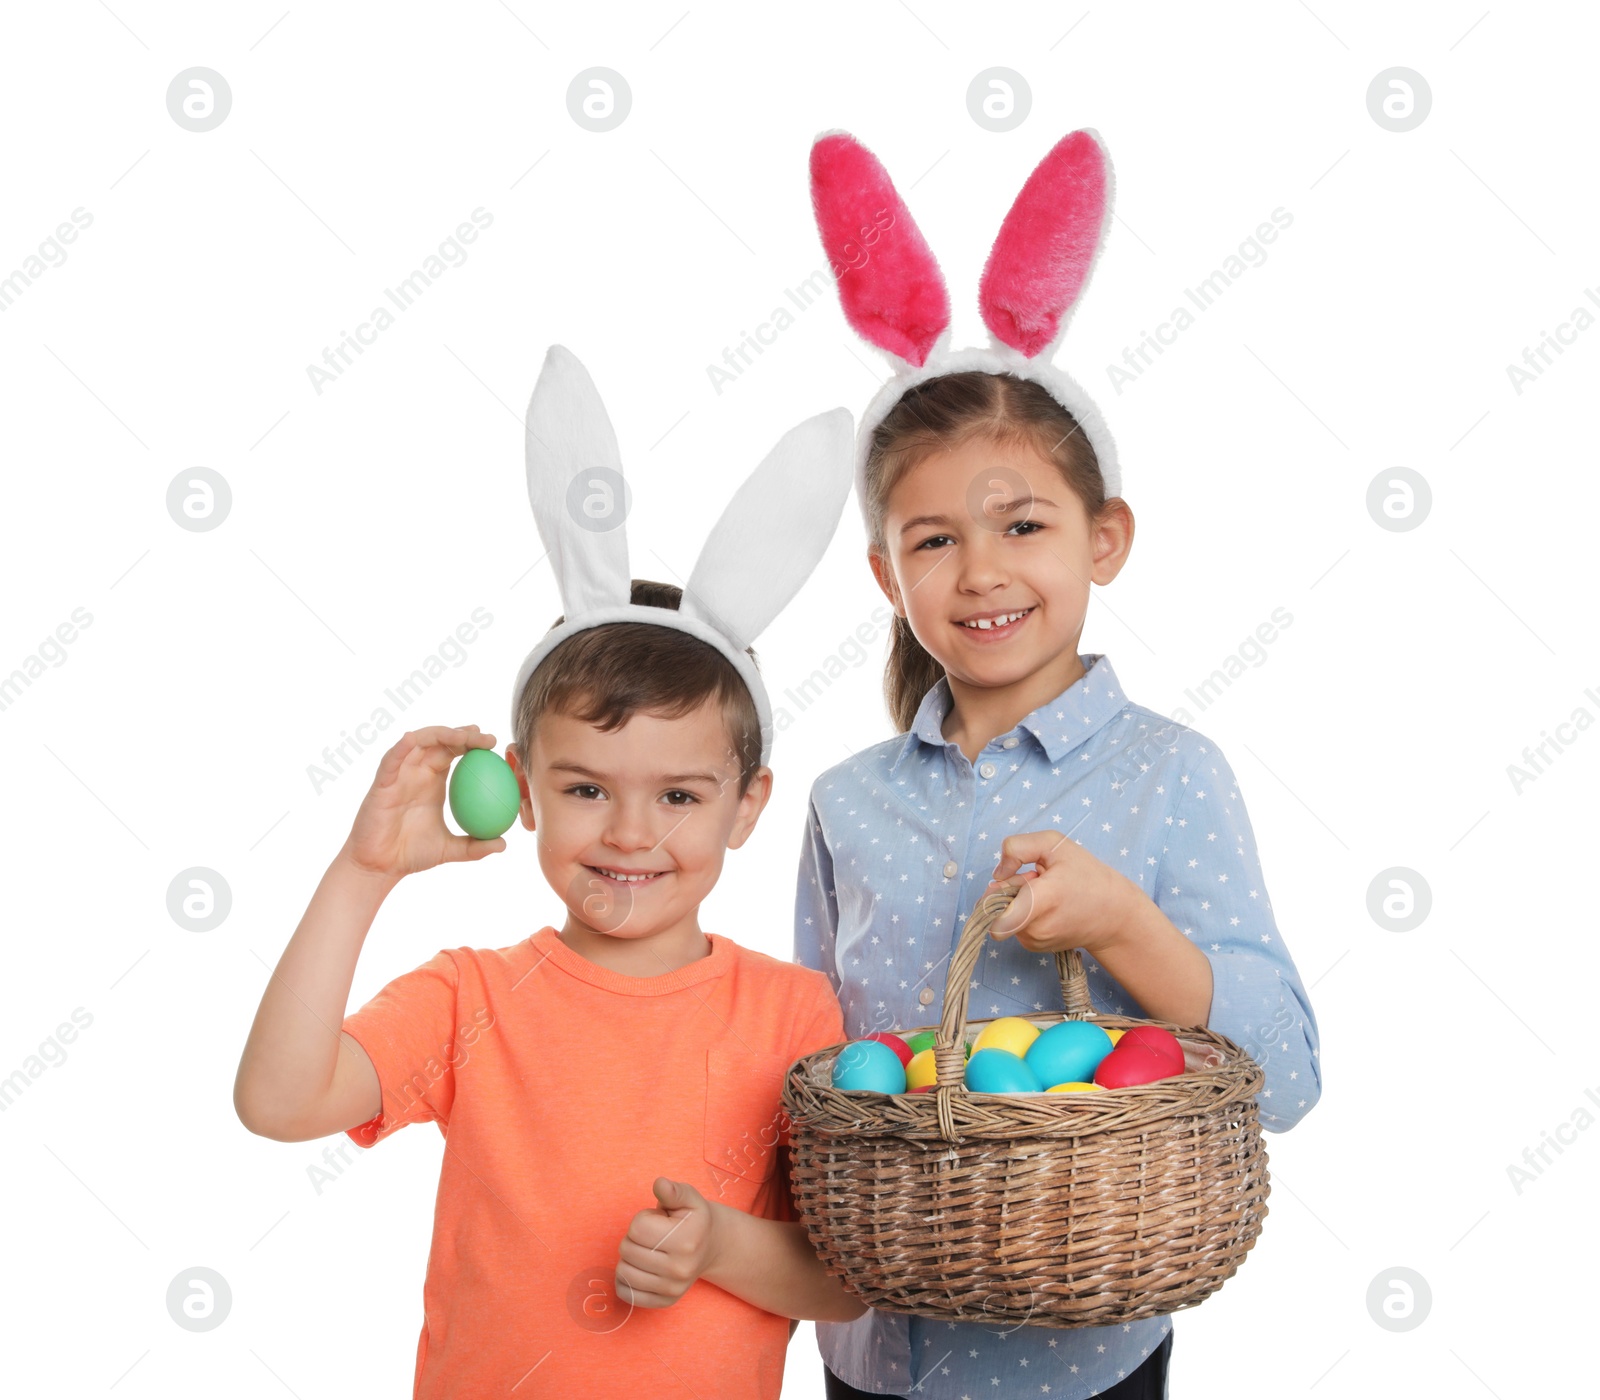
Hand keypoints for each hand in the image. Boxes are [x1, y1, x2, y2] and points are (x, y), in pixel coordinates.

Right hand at [342, 725, 506, 881]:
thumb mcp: (450, 850)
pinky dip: (401, 747)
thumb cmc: (411, 855)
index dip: (473, 743)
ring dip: (440, 734)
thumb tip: (503, 845)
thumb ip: (476, 846)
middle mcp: (417, 772)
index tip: (494, 745)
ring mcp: (399, 775)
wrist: (380, 867)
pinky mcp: (382, 783)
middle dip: (463, 734)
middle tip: (487, 738)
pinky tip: (412, 738)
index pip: (455, 752)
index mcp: (433, 782)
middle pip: (440, 741)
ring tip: (463, 736)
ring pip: (418, 742)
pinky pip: (391, 760)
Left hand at [615, 1178, 718, 1307]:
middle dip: (634, 1237)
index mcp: (686, 1240)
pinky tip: (639, 1268)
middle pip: (628, 1250)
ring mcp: (672, 1288)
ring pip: (624, 1272)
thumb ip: (673, 1190)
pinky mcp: (664, 1302)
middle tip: (653, 1235)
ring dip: (629, 1258)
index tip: (658, 1220)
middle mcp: (680, 1268)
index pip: (637, 1228)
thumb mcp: (689, 1198)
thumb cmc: (694, 1219)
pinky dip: (625, 1280)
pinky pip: (627, 1293)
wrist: (712, 1246)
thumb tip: (660, 1184)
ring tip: (648, 1250)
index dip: (642, 1219)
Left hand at [982, 830, 1136, 957]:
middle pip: (996, 907)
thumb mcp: (1055, 843)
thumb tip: (997, 873)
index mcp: (1042, 901)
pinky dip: (1024, 913)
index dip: (993, 896)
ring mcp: (1035, 942)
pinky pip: (1014, 925)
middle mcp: (1035, 929)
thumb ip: (1016, 848)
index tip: (1011, 881)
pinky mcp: (1035, 947)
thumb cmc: (1088, 876)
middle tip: (1036, 880)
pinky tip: (1048, 906)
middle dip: (1009, 889)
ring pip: (1004, 916)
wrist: (1115, 915)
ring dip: (1018, 901)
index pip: (998, 919)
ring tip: (1047, 893)